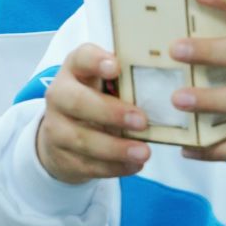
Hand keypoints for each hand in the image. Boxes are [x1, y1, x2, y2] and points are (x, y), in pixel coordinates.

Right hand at [36, 44, 151, 183]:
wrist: (63, 136)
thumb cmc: (95, 102)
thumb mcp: (104, 85)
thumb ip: (126, 82)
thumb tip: (169, 85)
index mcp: (75, 70)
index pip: (80, 58)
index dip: (95, 61)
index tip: (116, 67)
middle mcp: (59, 96)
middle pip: (76, 101)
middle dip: (110, 112)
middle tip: (142, 121)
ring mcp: (56, 128)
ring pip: (81, 138)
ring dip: (115, 147)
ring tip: (144, 152)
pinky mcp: (61, 156)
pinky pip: (87, 164)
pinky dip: (113, 167)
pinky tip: (134, 165)